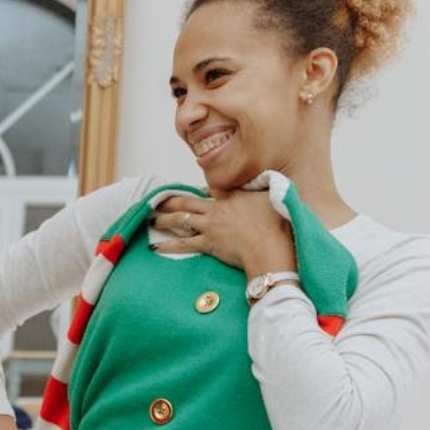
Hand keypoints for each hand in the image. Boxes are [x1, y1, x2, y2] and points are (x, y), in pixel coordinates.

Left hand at [153, 190, 294, 275]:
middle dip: (171, 199)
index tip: (194, 190)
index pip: (212, 187)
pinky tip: (155, 247)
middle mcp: (218, 207)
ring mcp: (210, 225)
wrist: (270, 248)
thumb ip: (267, 189)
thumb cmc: (278, 226)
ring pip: (181, 218)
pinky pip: (183, 244)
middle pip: (188, 200)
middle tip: (157, 198)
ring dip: (163, 218)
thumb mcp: (276, 198)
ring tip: (151, 218)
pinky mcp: (207, 243)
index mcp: (234, 195)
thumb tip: (270, 180)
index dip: (201, 189)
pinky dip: (168, 246)